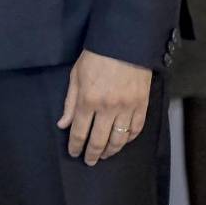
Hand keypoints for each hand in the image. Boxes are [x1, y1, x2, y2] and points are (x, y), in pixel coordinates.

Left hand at [57, 49, 151, 164]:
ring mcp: (127, 108)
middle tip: (90, 161)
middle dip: (93, 154)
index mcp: (88, 100)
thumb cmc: (96, 57)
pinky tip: (122, 142)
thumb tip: (63, 124)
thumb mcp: (76, 76)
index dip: (76, 146)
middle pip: (99, 140)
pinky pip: (136, 130)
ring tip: (105, 154)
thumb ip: (70, 103)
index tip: (74, 153)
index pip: (80, 132)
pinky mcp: (142, 105)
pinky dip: (129, 139)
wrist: (125, 43)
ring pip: (119, 140)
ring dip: (111, 150)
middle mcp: (108, 108)